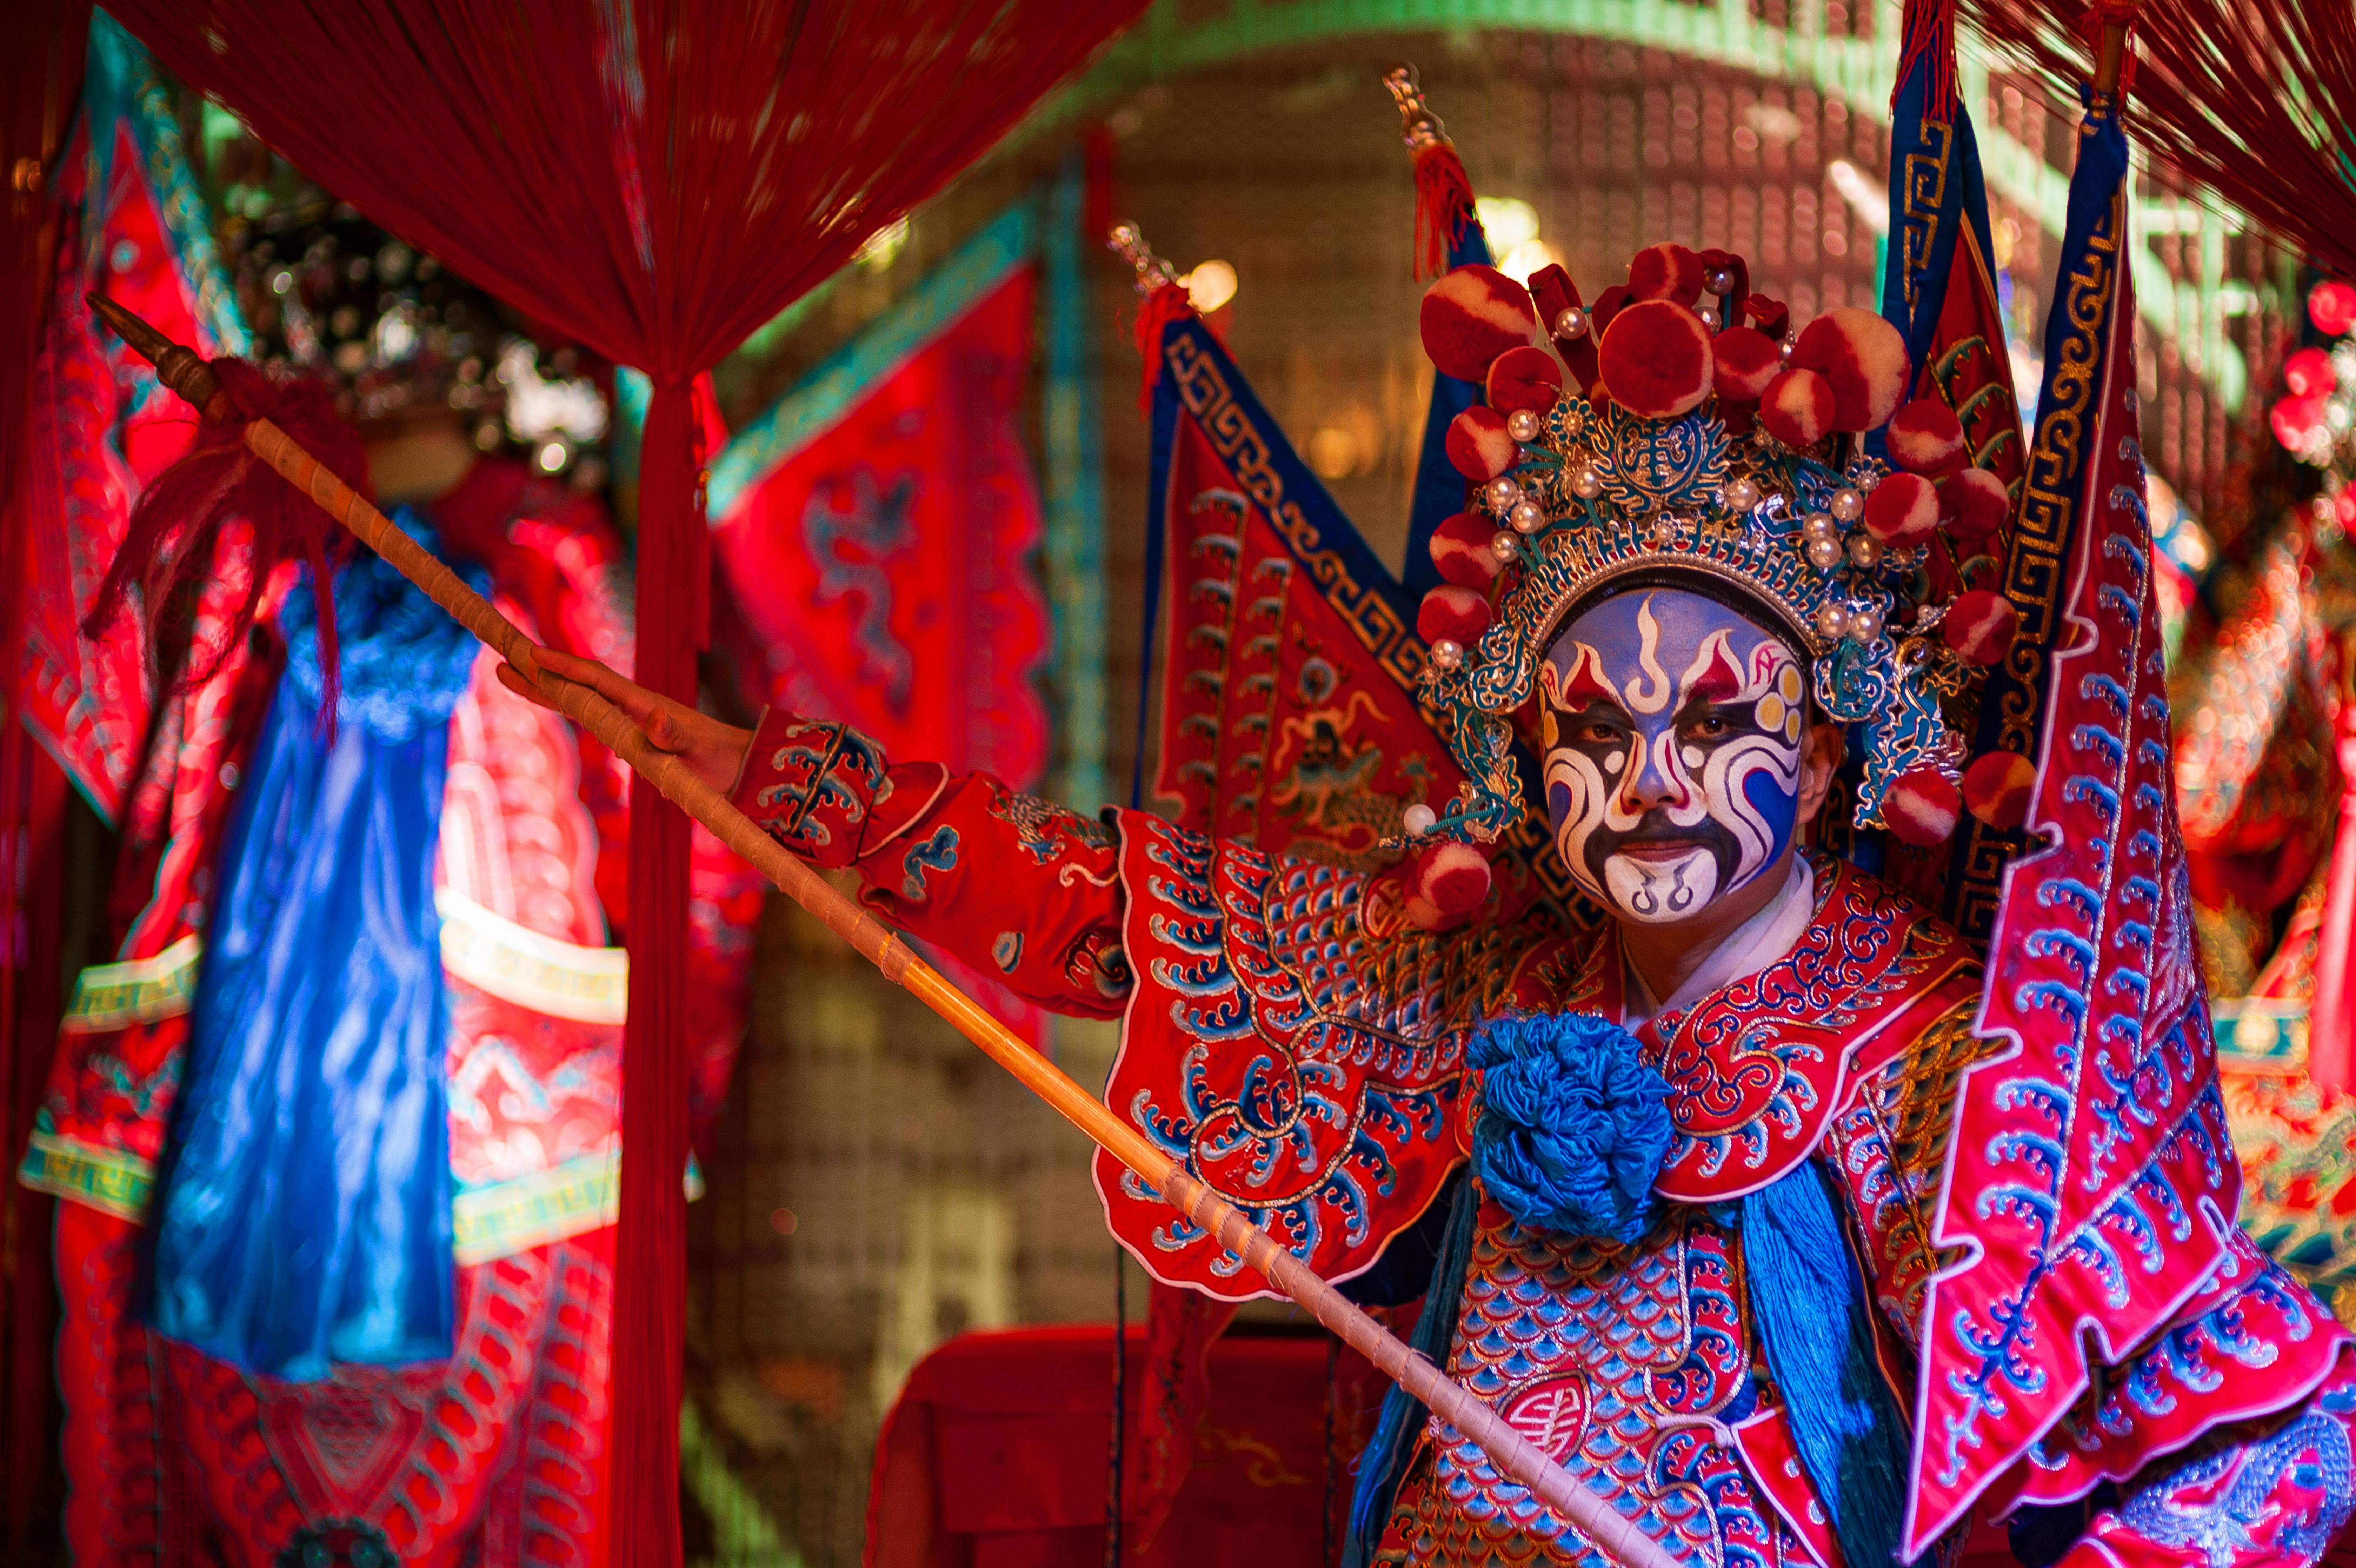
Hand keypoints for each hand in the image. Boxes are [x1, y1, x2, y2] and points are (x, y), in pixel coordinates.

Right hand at [496, 646, 752, 794]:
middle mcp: (632, 706)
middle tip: (500, 660)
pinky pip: (589, 718)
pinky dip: (564, 706)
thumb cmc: (720, 758)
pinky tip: (546, 699)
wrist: (738, 766)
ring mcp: (629, 719)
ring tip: (508, 674)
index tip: (533, 655)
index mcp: (644, 704)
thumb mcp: (699, 749)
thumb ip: (675, 735)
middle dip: (539, 673)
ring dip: (544, 688)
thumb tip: (653, 719)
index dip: (564, 668)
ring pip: (577, 699)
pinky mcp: (630, 736)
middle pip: (577, 685)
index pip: (597, 681)